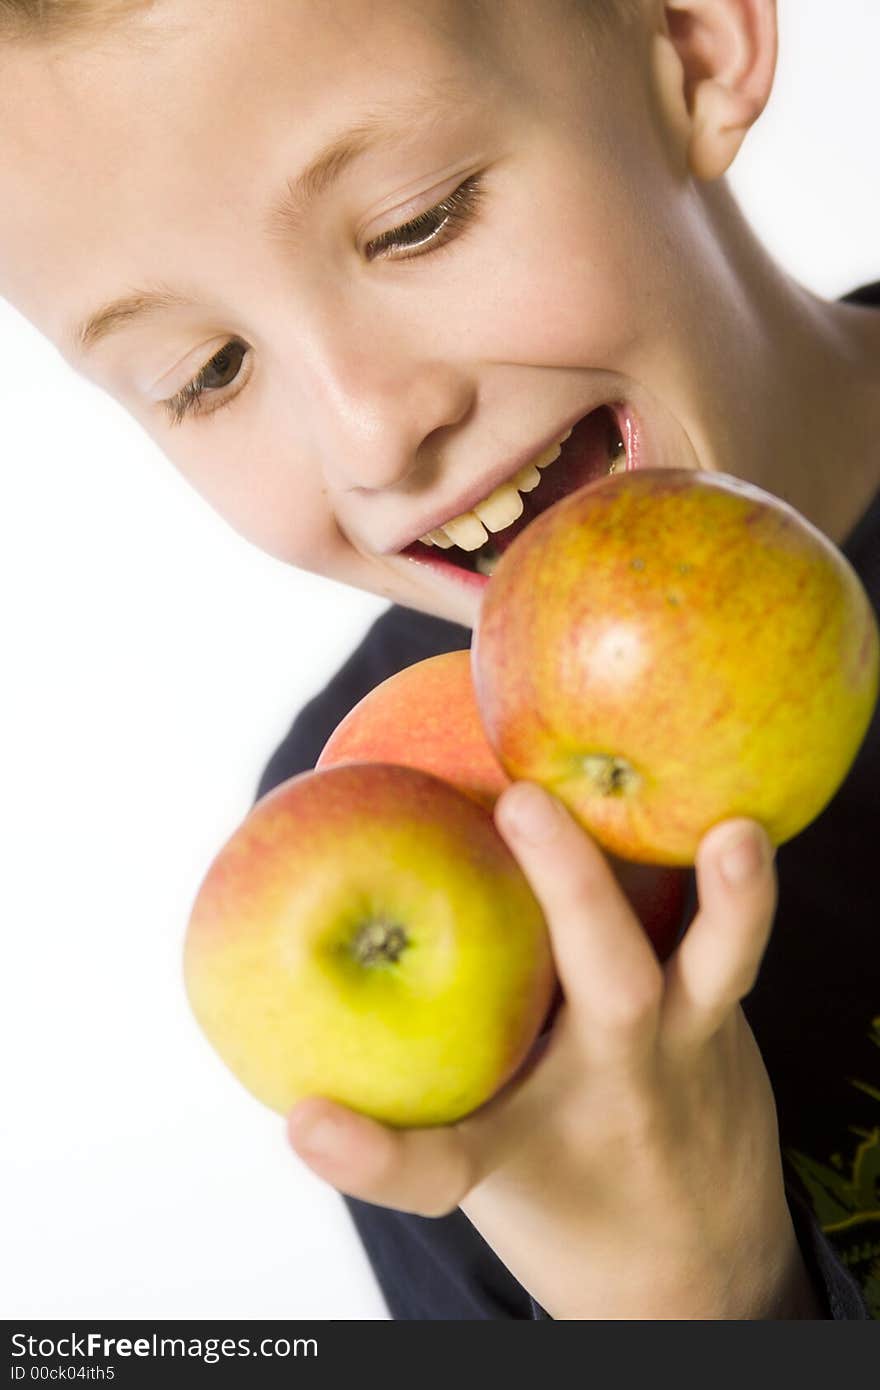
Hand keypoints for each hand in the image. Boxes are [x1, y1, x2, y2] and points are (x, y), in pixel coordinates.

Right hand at [287, 782, 818, 1318]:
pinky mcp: (727, 1018)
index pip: (432, 1165)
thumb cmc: (564, 1188)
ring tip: (734, 836)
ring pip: (717, 972)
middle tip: (521, 807)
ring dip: (731, 902)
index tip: (310, 1124)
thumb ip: (407, 1110)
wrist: (705, 1260)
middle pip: (607, 997)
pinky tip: (718, 804)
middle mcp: (615, 1092)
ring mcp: (692, 1053)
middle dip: (569, 892)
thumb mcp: (481, 1162)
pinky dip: (728, 876)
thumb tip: (309, 1056)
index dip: (370, 1151)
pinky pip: (725, 940)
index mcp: (523, 1148)